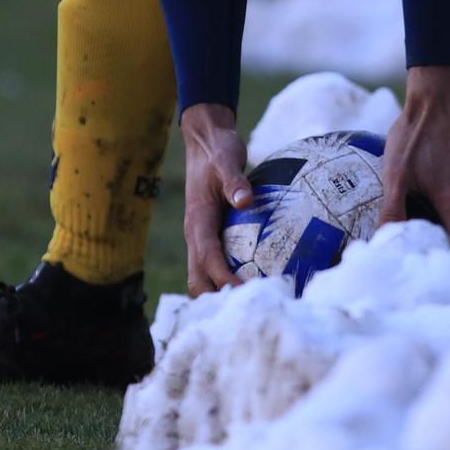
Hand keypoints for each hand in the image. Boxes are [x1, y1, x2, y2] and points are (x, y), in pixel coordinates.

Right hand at [183, 103, 248, 296]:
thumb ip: (235, 181)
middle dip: (218, 298)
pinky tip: (253, 281)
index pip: (208, 260)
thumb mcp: (227, 161)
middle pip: (199, 279)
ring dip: (220, 292)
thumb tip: (245, 200)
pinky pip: (214, 264)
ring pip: (203, 276)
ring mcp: (200, 237)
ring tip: (252, 303)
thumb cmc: (217, 151)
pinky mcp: (209, 235)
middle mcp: (195, 235)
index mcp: (197, 222)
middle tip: (250, 307)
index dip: (224, 280)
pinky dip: (227, 278)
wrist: (205, 141)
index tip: (245, 293)